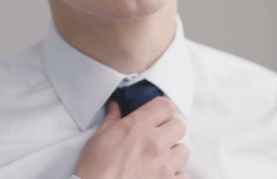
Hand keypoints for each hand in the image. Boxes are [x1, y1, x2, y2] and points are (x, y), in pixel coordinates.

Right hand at [74, 97, 189, 178]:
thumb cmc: (93, 172)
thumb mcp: (98, 139)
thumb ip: (112, 119)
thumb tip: (116, 105)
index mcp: (137, 127)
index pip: (166, 105)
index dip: (162, 110)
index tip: (157, 117)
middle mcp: (154, 144)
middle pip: (179, 126)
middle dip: (169, 131)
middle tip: (156, 139)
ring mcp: (163, 166)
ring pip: (183, 151)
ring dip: (172, 155)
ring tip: (157, 161)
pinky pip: (183, 175)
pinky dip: (174, 176)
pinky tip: (160, 177)